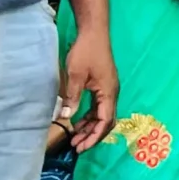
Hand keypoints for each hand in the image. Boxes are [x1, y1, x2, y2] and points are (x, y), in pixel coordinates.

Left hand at [59, 26, 117, 150]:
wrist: (94, 32)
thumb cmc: (86, 51)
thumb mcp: (75, 75)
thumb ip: (72, 97)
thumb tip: (66, 117)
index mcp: (109, 92)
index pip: (105, 121)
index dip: (94, 136)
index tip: (81, 147)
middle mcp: (112, 93)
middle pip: (106, 121)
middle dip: (92, 135)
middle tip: (76, 146)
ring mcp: (108, 89)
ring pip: (102, 115)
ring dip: (90, 127)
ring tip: (75, 137)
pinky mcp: (103, 86)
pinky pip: (98, 107)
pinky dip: (89, 116)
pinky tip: (78, 121)